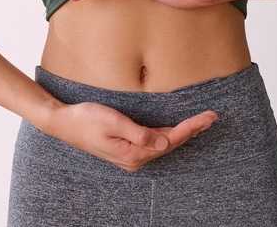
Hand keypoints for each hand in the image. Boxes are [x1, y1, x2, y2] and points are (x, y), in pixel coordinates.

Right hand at [47, 101, 217, 171]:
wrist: (63, 123)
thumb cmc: (86, 119)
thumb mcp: (114, 122)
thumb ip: (140, 134)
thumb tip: (164, 143)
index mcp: (134, 154)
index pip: (170, 140)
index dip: (191, 128)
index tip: (207, 117)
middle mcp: (135, 159)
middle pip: (171, 144)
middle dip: (193, 130)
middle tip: (212, 117)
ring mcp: (131, 155)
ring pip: (164, 144)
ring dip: (183, 133)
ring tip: (201, 122)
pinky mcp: (127, 148)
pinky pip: (153, 142)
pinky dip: (168, 134)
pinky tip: (178, 129)